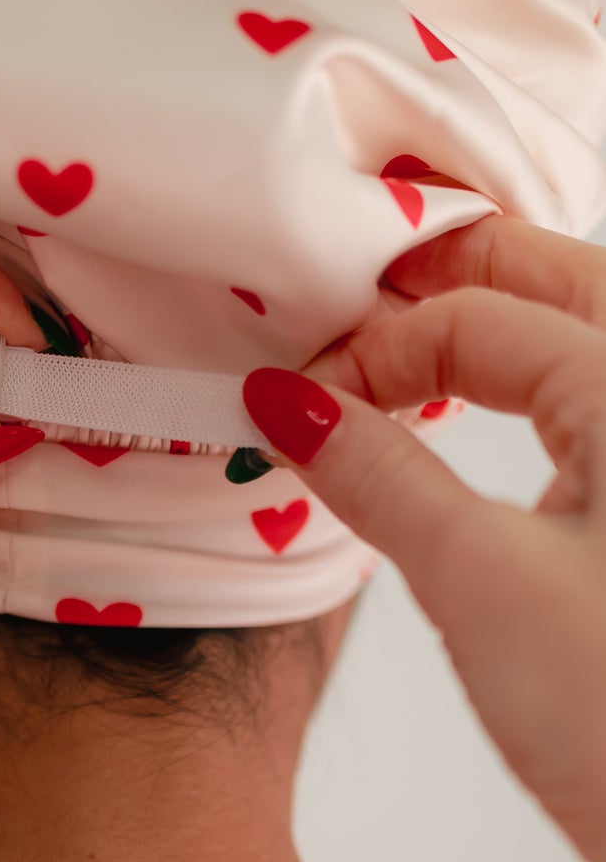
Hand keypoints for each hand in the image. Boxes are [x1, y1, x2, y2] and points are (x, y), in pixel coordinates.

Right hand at [241, 216, 605, 861]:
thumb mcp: (478, 580)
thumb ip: (378, 475)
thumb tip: (287, 406)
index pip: (479, 315)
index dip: (368, 347)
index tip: (287, 405)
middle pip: (557, 281)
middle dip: (449, 286)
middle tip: (349, 321)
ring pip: (588, 343)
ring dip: (500, 336)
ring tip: (408, 360)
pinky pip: (602, 422)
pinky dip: (540, 407)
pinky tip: (498, 450)